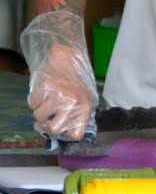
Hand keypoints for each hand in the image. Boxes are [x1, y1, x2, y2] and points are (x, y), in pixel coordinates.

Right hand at [20, 11, 98, 140]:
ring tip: (46, 102)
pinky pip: (32, 103)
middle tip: (47, 119)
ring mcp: (57, 95)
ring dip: (39, 111)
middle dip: (46, 126)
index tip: (62, 129)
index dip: (66, 135)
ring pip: (38, 117)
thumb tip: (67, 133)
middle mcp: (72, 103)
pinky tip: (42, 92)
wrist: (68, 58)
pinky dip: (34, 100)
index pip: (76, 134)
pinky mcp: (44, 87)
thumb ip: (78, 115)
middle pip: (53, 130)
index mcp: (85, 107)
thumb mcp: (85, 98)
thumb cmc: (77, 80)